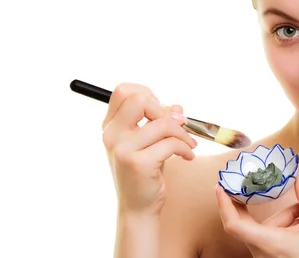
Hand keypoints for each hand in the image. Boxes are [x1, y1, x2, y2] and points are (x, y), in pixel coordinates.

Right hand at [101, 83, 196, 216]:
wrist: (138, 208)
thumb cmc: (144, 172)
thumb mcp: (149, 142)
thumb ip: (159, 120)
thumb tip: (177, 107)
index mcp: (110, 126)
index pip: (123, 91)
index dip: (146, 94)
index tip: (159, 111)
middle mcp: (112, 135)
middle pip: (140, 99)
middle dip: (164, 111)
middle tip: (176, 126)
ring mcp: (123, 149)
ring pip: (163, 123)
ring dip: (183, 132)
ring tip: (188, 144)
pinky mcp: (138, 163)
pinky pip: (171, 143)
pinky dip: (185, 147)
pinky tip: (187, 156)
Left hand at [216, 160, 298, 257]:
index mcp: (270, 243)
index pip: (234, 225)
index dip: (224, 205)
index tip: (220, 187)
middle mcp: (262, 254)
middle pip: (246, 224)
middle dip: (252, 204)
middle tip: (248, 182)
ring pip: (262, 230)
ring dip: (278, 219)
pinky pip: (268, 238)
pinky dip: (281, 228)